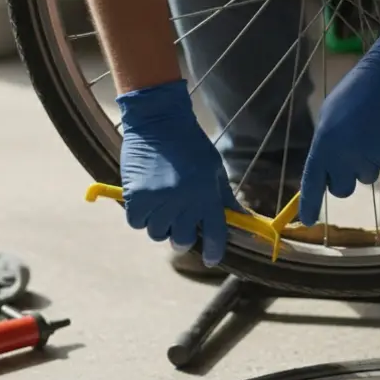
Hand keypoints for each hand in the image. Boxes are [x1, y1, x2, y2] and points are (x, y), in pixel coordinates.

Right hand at [117, 79, 242, 265]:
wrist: (158, 120)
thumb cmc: (190, 144)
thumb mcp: (214, 169)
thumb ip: (225, 198)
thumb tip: (243, 219)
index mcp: (207, 195)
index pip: (214, 235)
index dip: (213, 251)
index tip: (211, 259)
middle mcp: (184, 202)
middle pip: (182, 240)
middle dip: (182, 237)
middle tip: (179, 224)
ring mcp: (159, 201)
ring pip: (157, 233)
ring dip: (160, 225)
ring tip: (161, 206)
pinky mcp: (137, 197)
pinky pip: (137, 223)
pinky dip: (141, 216)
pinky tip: (146, 201)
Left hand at [298, 23, 379, 225]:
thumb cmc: (358, 91)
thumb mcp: (330, 116)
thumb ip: (326, 145)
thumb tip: (327, 171)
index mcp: (325, 143)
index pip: (312, 181)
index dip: (309, 204)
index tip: (306, 221)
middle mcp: (346, 155)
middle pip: (342, 189)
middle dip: (345, 178)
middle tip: (352, 155)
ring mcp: (371, 157)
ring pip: (367, 176)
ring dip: (369, 161)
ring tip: (373, 131)